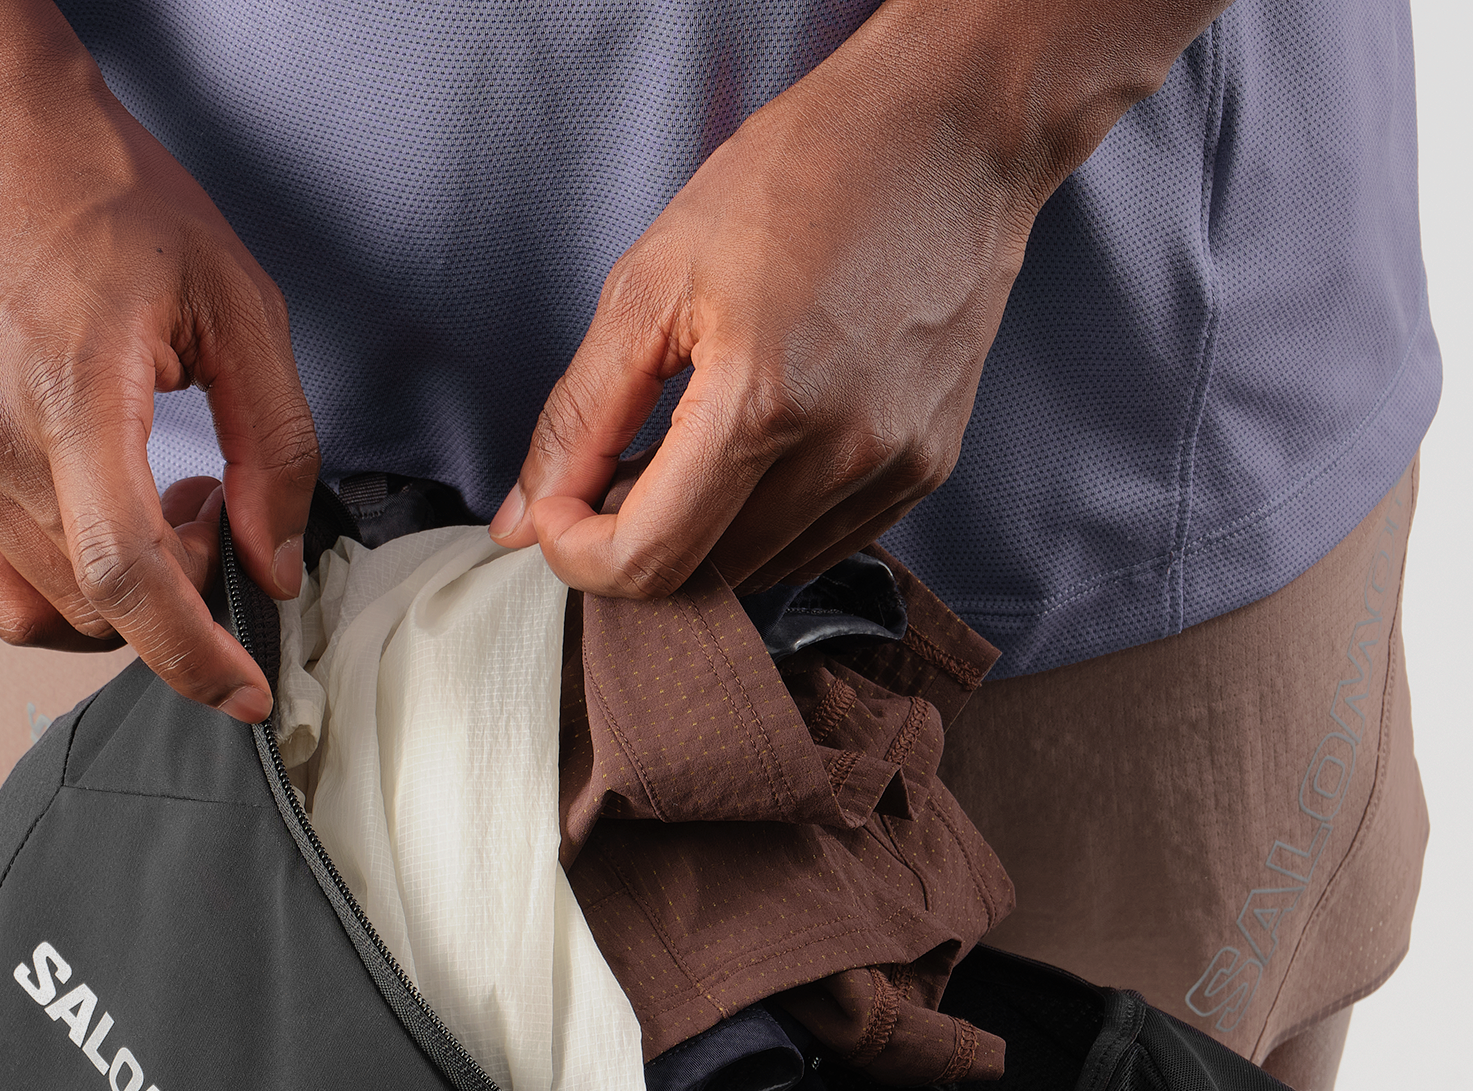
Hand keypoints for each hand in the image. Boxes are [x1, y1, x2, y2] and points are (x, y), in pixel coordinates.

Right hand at [0, 0, 316, 716]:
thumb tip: (272, 564)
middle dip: (185, 598)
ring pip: (56, 610)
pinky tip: (109, 522)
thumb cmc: (103, 201)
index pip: (127, 575)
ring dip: (132, 594)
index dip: (191, 654)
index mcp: (70, 393)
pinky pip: (5, 592)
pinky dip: (74, 593)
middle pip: (101, 604)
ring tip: (165, 501)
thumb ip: (274, 446)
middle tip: (217, 512)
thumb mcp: (237, 305)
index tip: (244, 693)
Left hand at [490, 0, 1218, 597]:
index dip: (580, 557)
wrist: (950, 130)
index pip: (648, 561)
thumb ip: (579, 417)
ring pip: (762, 572)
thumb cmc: (802, 176)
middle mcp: (842, 453)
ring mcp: (894, 468)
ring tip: (693, 443)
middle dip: (640, 540)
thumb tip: (521, 522)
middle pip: (704, 578)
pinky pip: (821, 545)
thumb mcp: (652, 281)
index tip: (559, 515)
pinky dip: (769, 524)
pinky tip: (761, 448)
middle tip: (621, 466)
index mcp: (762, 403)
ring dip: (707, 536)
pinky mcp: (927, 469)